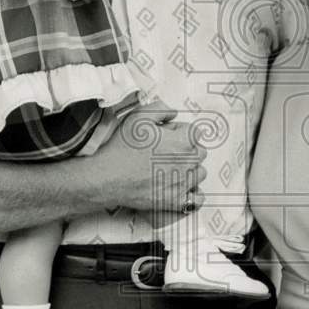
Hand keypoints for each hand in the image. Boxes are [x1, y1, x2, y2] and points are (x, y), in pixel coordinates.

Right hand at [82, 108, 206, 214]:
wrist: (109, 177)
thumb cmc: (122, 149)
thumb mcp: (139, 117)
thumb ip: (161, 109)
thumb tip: (173, 113)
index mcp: (181, 141)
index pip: (195, 133)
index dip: (181, 132)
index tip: (169, 135)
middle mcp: (186, 162)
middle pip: (200, 152)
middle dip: (187, 149)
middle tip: (167, 150)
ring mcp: (182, 183)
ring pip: (199, 173)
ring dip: (190, 169)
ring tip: (171, 168)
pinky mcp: (175, 200)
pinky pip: (197, 198)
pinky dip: (192, 192)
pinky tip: (181, 186)